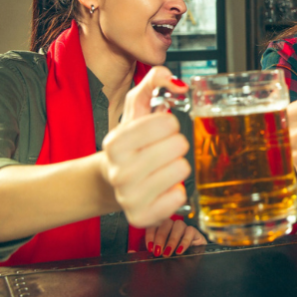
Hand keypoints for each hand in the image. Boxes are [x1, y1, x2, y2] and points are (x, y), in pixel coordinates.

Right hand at [102, 67, 191, 227]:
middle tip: (161, 151)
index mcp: (116, 142)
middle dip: (175, 144)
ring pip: (182, 170)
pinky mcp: (142, 218)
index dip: (168, 124)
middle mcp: (120, 172)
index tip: (158, 131)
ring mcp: (129, 197)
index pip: (167, 122)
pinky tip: (162, 188)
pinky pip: (179, 197)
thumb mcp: (139, 109)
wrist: (114, 180)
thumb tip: (174, 79)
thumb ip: (154, 83)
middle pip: (178, 146)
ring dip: (177, 167)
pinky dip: (176, 191)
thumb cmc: (132, 143)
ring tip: (161, 168)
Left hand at [146, 219, 207, 256]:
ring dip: (172, 239)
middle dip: (161, 237)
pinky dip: (184, 241)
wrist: (191, 260)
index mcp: (162, 228)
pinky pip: (190, 231)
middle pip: (166, 223)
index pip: (155, 225)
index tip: (150, 248)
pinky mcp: (194, 232)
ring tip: (168, 252)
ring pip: (178, 225)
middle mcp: (173, 225)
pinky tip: (179, 251)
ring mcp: (184, 227)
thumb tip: (141, 251)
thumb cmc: (173, 256)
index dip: (151, 235)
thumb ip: (154, 250)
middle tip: (158, 251)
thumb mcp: (162, 253)